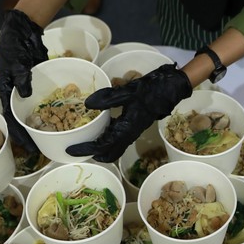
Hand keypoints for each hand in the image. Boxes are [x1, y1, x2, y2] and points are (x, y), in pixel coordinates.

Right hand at [0, 9, 47, 153]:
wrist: (23, 31)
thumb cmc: (14, 46)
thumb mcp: (16, 61)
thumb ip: (22, 78)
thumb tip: (26, 95)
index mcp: (5, 92)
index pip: (11, 119)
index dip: (19, 135)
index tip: (28, 147)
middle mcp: (14, 96)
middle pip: (19, 121)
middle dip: (28, 137)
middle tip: (39, 151)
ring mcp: (26, 92)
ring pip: (30, 114)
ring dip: (36, 128)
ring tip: (46, 142)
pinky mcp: (36, 86)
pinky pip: (40, 104)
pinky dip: (46, 114)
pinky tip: (54, 123)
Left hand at [66, 64, 192, 161]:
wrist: (171, 89)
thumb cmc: (151, 90)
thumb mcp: (128, 91)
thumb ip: (108, 98)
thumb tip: (87, 105)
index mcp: (127, 128)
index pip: (103, 145)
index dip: (87, 149)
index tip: (71, 150)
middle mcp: (130, 133)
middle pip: (110, 152)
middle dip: (94, 154)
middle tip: (77, 151)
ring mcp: (133, 131)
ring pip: (115, 147)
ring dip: (101, 149)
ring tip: (86, 144)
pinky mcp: (134, 126)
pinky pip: (119, 139)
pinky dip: (108, 140)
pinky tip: (100, 130)